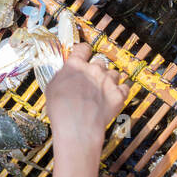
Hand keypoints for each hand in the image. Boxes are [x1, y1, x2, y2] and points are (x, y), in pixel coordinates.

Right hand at [45, 44, 128, 162]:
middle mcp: (93, 69)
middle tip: (92, 79)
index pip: (83, 48)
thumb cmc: (62, 112)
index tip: (85, 53)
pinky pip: (125, 87)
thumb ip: (61, 77)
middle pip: (100, 61)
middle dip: (97, 69)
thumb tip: (64, 74)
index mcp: (75, 66)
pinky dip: (121, 91)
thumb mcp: (51, 89)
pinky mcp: (118, 94)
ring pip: (114, 73)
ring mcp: (107, 81)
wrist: (77, 127)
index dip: (84, 50)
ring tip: (104, 89)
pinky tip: (115, 95)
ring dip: (110, 79)